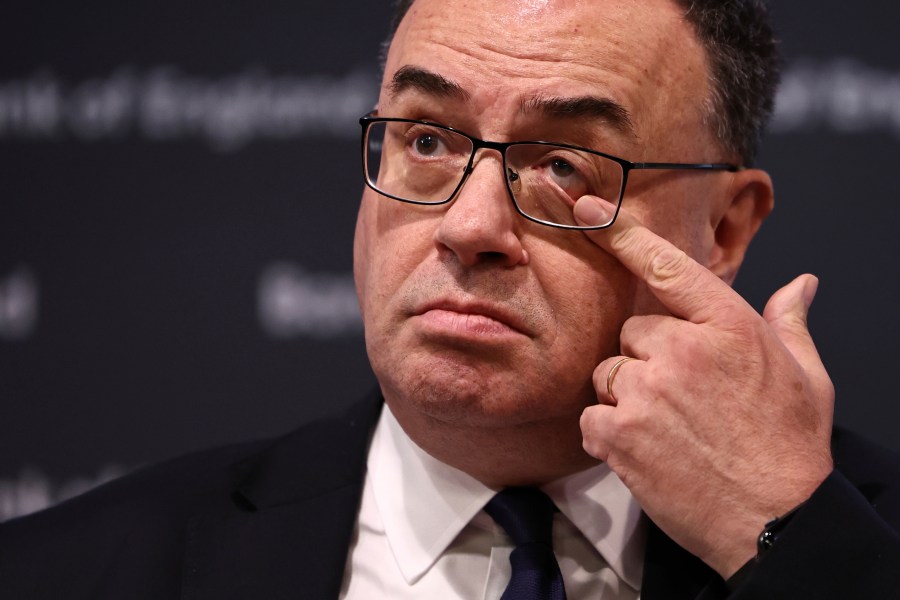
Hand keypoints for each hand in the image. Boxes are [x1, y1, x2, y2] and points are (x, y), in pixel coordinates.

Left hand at [574, 196, 834, 577]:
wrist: (774, 520)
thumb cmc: (790, 446)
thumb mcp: (807, 377)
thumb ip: (789, 322)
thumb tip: (801, 284)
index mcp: (729, 327)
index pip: (667, 266)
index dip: (622, 231)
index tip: (584, 204)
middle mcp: (683, 350)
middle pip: (632, 331)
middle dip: (648, 358)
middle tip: (683, 396)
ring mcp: (648, 392)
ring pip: (608, 373)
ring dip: (627, 396)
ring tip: (669, 427)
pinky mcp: (620, 434)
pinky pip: (592, 416)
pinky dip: (610, 433)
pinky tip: (647, 450)